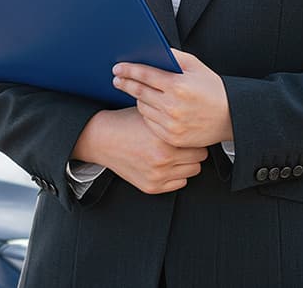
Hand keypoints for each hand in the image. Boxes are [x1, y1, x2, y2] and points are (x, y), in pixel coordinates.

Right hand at [72, 107, 207, 194]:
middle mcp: (162, 158)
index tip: (191, 133)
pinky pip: (180, 183)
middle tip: (185, 143)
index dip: (195, 136)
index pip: (199, 142)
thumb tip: (196, 119)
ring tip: (177, 154)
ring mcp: (157, 175)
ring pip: (192, 171)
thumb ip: (174, 120)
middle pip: (199, 157)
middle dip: (194, 149)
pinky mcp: (152, 186)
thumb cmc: (127, 123)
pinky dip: (177, 175)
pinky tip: (168, 164)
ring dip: (187, 163)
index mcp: (164, 139)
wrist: (103, 139)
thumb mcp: (152, 115)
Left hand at [113, 50, 232, 147]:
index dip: (128, 70)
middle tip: (117, 79)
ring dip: (137, 98)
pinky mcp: (172, 137)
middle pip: (139, 92)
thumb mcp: (196, 66)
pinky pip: (150, 123)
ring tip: (135, 91)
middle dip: (125, 83)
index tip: (117, 68)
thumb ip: (173, 56)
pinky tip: (148, 106)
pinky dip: (147, 113)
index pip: (145, 75)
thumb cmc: (213, 89)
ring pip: (142, 108)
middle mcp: (173, 106)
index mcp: (178, 85)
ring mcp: (171, 124)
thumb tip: (152, 50)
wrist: (231, 116)